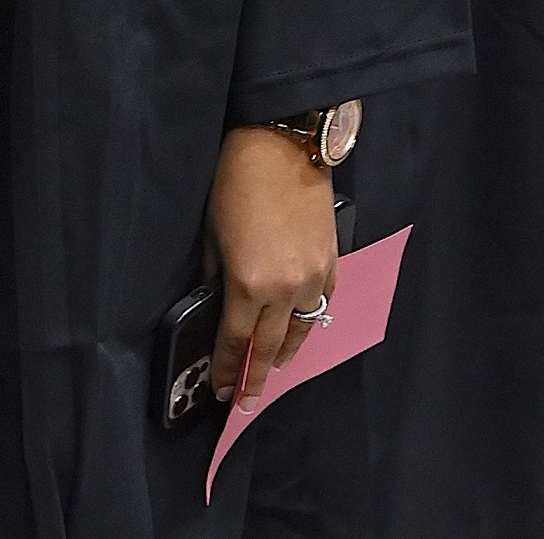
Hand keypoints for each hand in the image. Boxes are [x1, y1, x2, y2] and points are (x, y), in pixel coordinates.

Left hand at [204, 125, 339, 410]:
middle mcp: (283, 288)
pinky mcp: (331, 261)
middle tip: (247, 399)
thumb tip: (218, 297)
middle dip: (257, 376)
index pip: (236, 341)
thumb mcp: (212, 231)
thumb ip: (217, 272)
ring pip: (301, 330)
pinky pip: (321, 303)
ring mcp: (312, 277)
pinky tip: (300, 325)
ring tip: (273, 366)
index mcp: (247, 283)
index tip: (223, 390)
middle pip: (270, 346)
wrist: (281, 144)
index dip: (228, 369)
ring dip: (285, 351)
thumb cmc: (237, 179)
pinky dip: (309, 318)